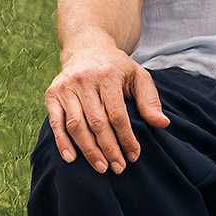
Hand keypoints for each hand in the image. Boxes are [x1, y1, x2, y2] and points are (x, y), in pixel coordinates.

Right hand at [45, 42, 168, 172]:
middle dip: (109, 148)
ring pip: (76, 125)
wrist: (87, 48)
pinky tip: (71, 159)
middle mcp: (84, 80)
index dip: (126, 137)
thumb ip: (150, 100)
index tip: (134, 155)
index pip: (117, 113)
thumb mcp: (138, 76)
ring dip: (89, 150)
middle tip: (118, 168)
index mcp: (108, 75)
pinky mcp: (52, 94)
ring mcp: (66, 87)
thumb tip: (162, 124)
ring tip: (102, 168)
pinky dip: (62, 142)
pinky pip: (56, 122)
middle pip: (97, 122)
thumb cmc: (117, 68)